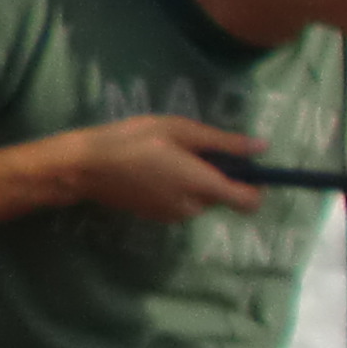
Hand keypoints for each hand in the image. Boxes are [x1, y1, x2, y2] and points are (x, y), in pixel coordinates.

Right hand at [71, 113, 262, 222]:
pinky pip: (180, 204)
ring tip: (164, 158)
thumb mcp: (179, 129)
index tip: (240, 165)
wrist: (84, 168)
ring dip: (193, 182)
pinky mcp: (156, 218)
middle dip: (214, 176)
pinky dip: (175, 189)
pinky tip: (150, 171)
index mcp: (202, 185)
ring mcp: (172, 216)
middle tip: (186, 151)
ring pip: (200, 199)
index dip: (254, 185)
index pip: (250, 201)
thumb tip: (262, 147)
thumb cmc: (132, 140)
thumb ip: (223, 142)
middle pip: (222, 196)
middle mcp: (192, 207)